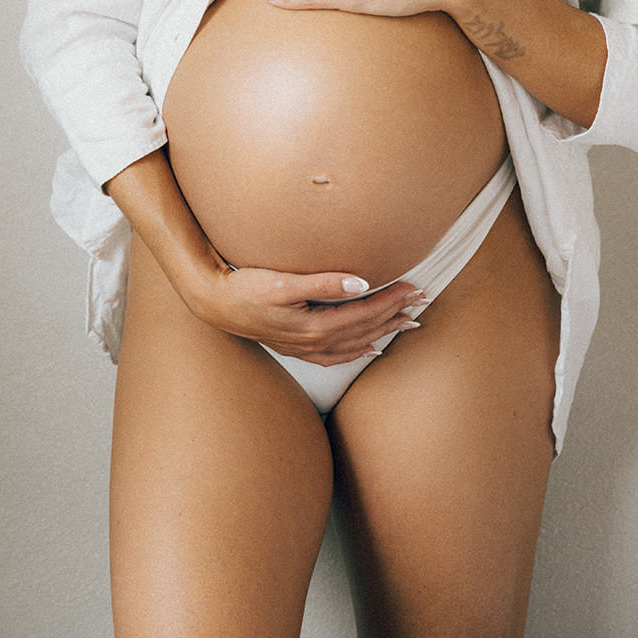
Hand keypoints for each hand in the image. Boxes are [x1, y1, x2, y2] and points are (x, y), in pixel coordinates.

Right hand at [190, 262, 427, 365]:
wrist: (215, 304)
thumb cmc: (247, 287)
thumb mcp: (283, 282)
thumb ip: (323, 282)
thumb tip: (361, 282)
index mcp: (314, 326)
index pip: (364, 313)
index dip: (391, 300)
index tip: (413, 287)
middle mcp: (313, 343)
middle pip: (365, 329)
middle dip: (395, 315)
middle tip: (422, 302)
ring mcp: (305, 349)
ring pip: (356, 343)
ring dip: (384, 332)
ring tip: (408, 323)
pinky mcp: (297, 347)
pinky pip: (337, 355)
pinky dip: (358, 350)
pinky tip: (370, 347)